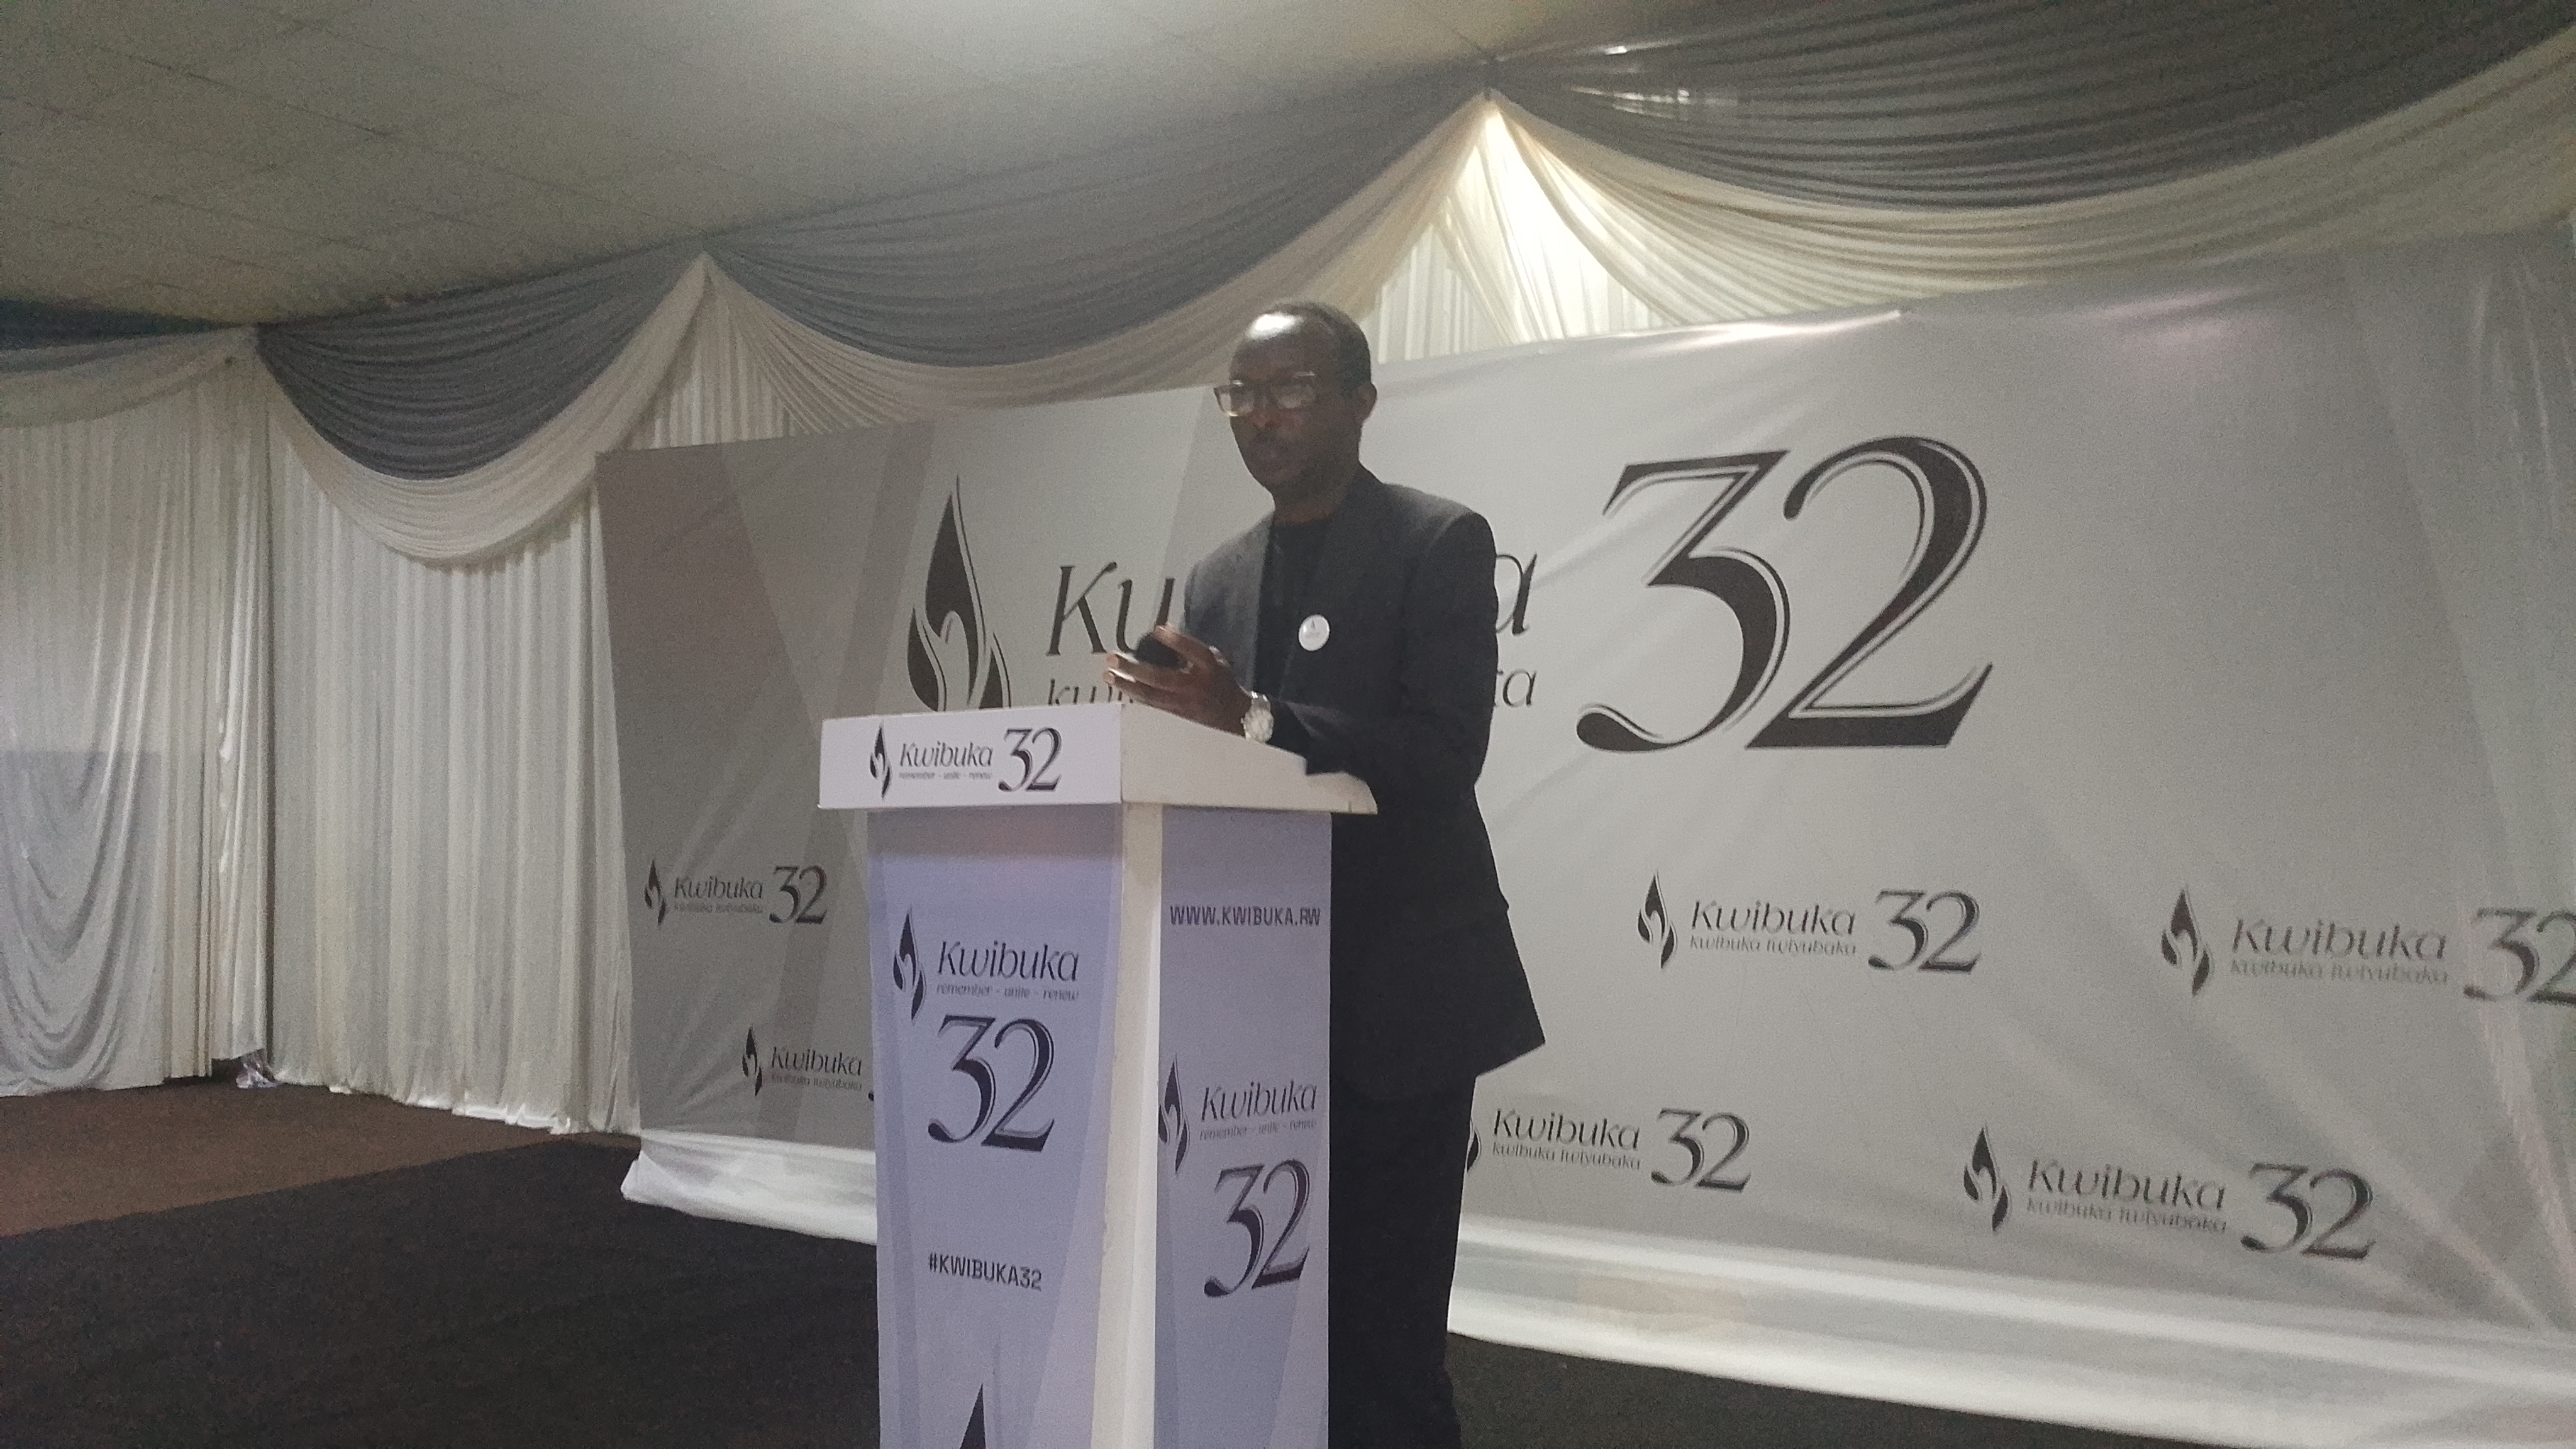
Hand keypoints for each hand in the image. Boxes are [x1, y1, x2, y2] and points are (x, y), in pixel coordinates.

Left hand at [1103, 625, 1249, 733]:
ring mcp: (1182, 702)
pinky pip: (1150, 704)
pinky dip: (1134, 694)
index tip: (1158, 630)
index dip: (1176, 641)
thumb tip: (1168, 632)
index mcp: (1209, 668)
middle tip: (1113, 658)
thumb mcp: (1217, 660)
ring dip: (1126, 685)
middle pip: (1160, 677)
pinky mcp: (1175, 714)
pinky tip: (1121, 686)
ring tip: (1109, 675)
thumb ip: (1192, 649)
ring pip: (1149, 695)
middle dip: (1134, 668)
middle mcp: (1194, 686)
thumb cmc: (1223, 683)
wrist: (1234, 716)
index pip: (1193, 651)